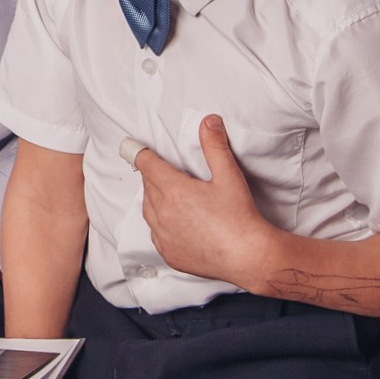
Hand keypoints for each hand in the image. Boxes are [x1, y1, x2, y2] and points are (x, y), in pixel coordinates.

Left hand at [132, 116, 276, 286]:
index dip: (140, 153)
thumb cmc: (240, 217)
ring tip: (168, 194)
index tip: (130, 146)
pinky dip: (159, 224)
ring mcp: (163, 236)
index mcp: (174, 191)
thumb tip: (208, 121)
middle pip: (148, 186)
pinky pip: (155, 234)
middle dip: (154, 176)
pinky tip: (173, 222)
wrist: (248, 257)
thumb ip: (215, 147)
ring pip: (148, 210)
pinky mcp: (169, 254)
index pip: (148, 165)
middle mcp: (163, 214)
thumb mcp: (229, 176)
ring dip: (154, 199)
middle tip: (164, 170)